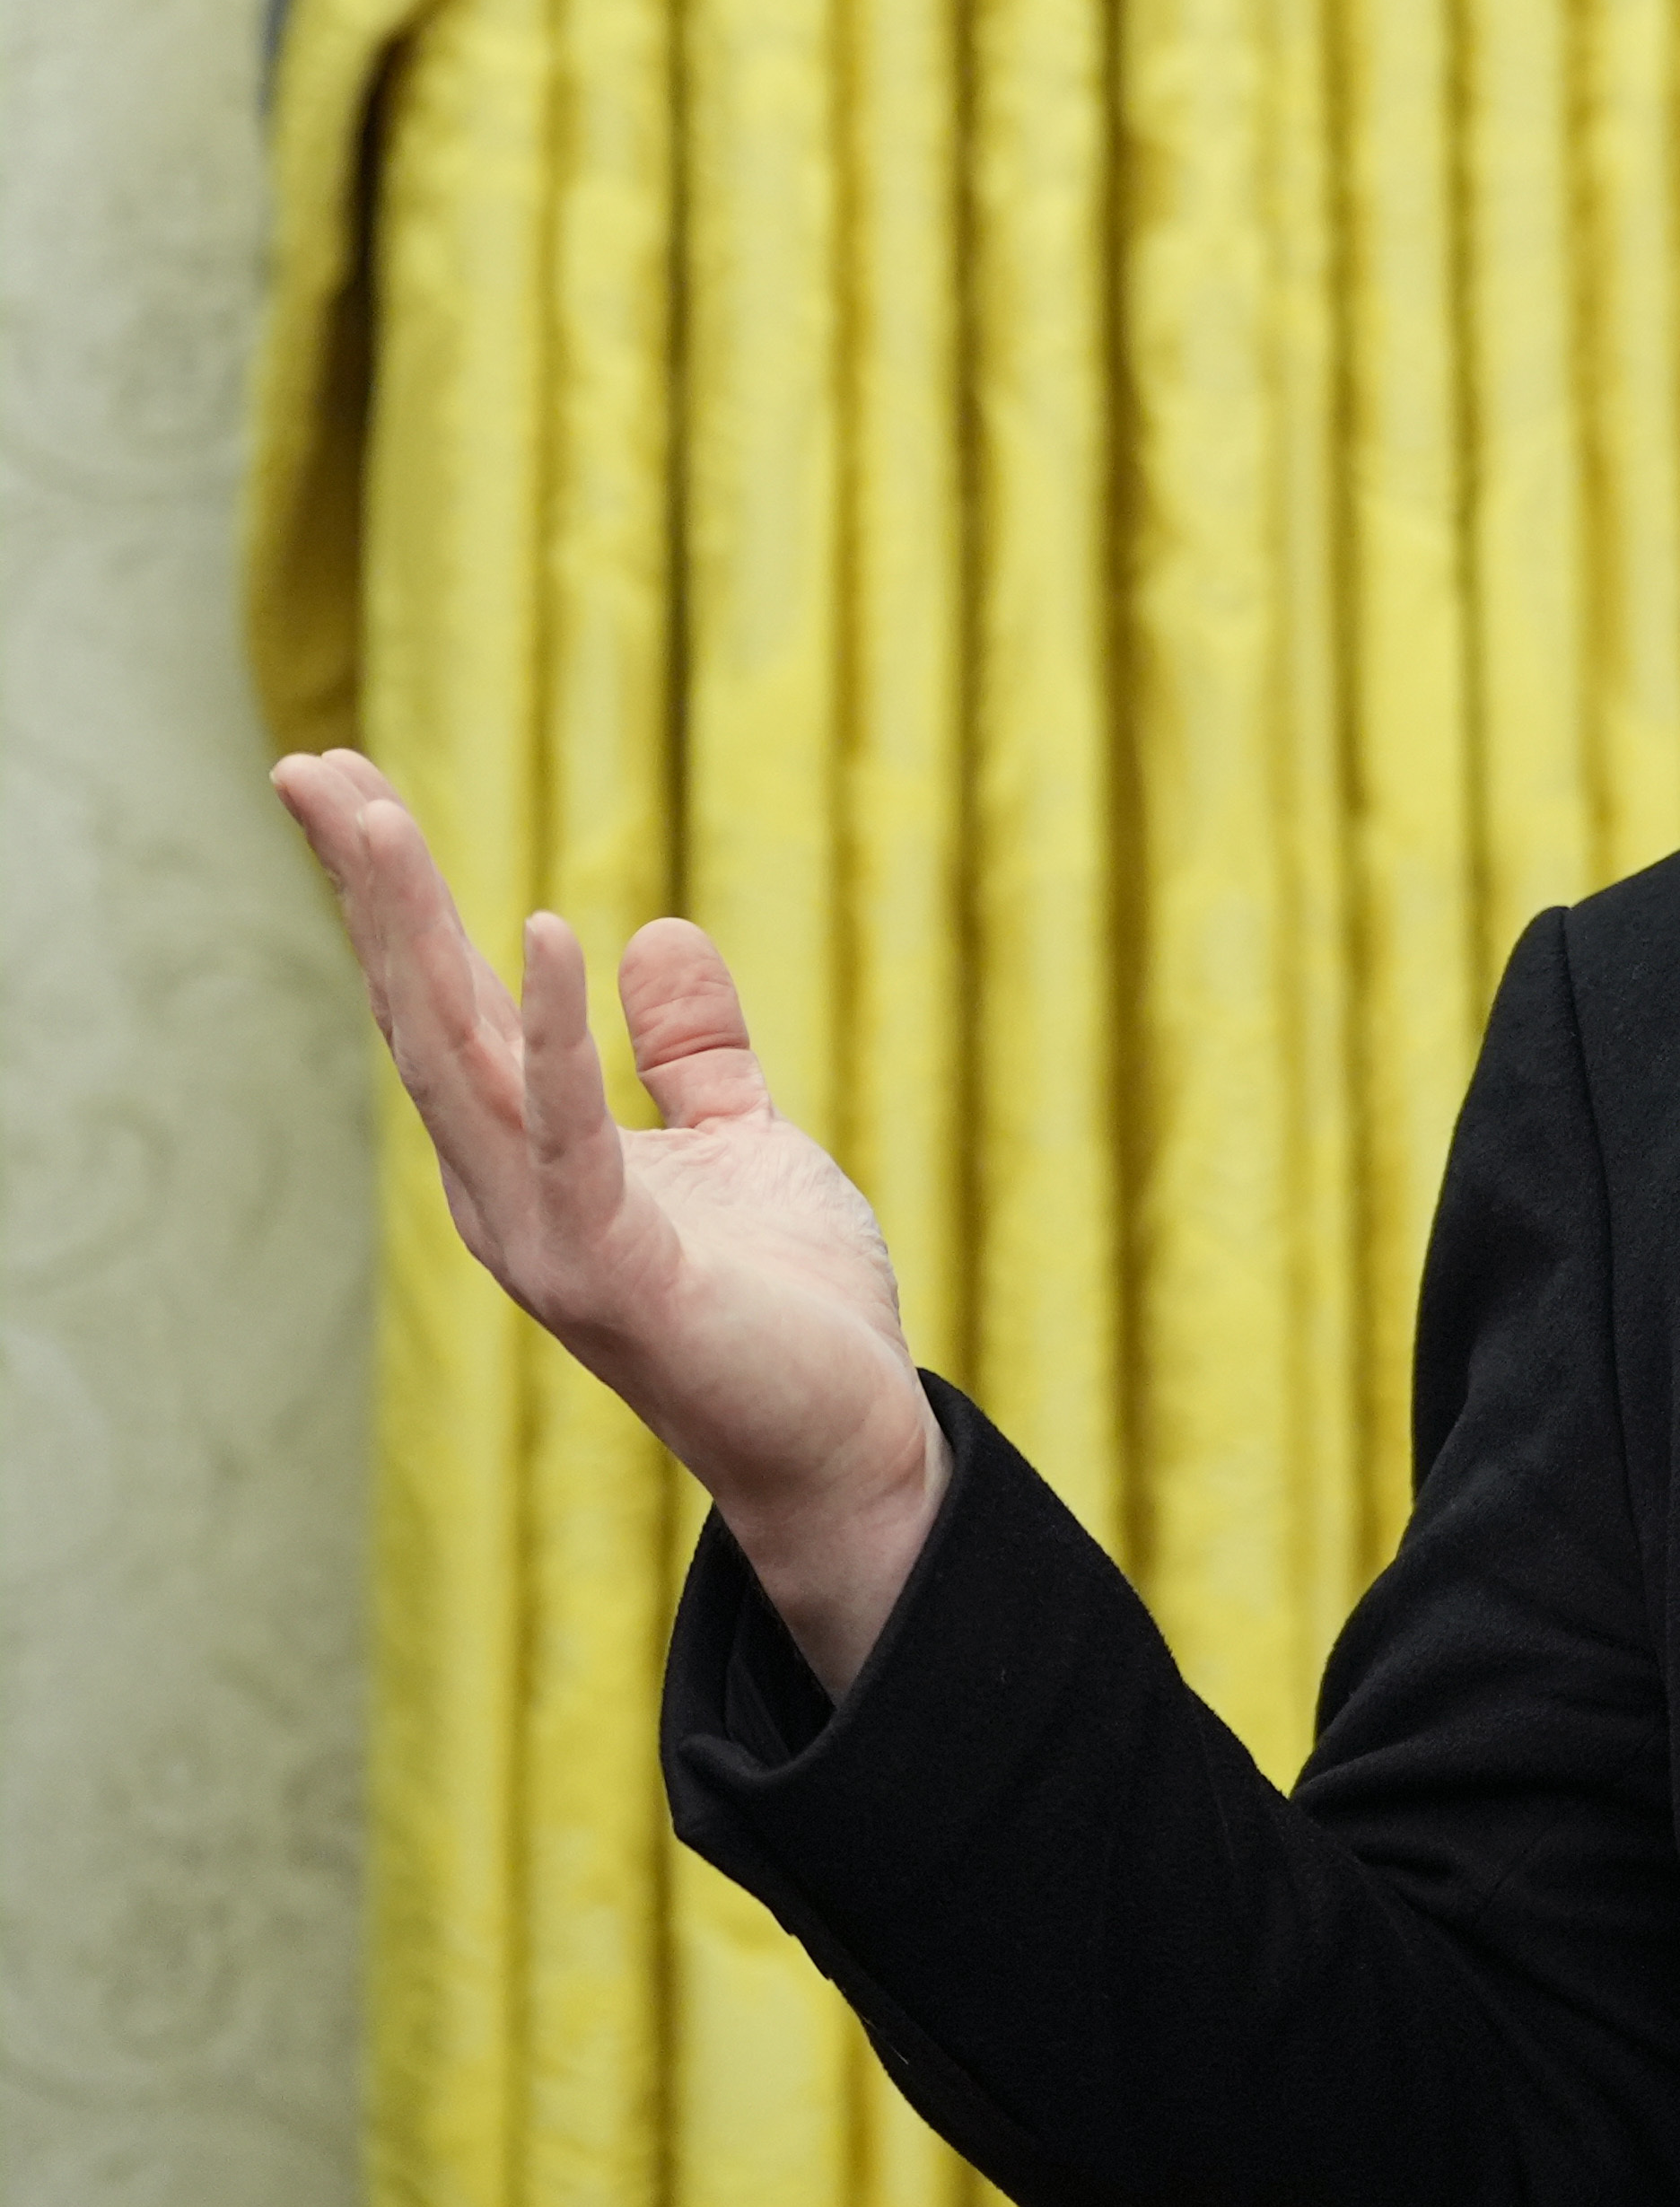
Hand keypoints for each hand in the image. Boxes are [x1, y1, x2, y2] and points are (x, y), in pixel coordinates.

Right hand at [272, 751, 947, 1688]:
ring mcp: (542, 1236)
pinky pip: (570, 1131)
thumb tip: (656, 934)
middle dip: (367, 890)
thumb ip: (694, 1052)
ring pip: (456, 1059)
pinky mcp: (611, 1272)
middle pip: (418, 1012)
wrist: (847, 1441)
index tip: (343, 782)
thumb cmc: (788, 1306)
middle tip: (305, 764)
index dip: (395, 896)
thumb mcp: (744, 1141)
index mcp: (529, 1156)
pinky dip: (551, 1032)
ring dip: (411, 934)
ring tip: (367, 818)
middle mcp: (505, 1191)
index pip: (444, 1000)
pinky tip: (537, 930)